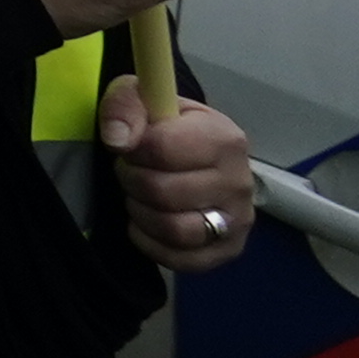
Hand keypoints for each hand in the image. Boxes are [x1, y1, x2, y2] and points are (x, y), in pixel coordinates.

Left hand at [106, 78, 254, 274]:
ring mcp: (238, 220)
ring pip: (174, 230)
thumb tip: (119, 141)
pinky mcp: (228, 250)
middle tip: (131, 172)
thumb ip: (125, 106)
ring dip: (141, 213)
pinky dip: (151, 245)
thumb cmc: (165, 124)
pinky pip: (183, 261)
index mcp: (225, 137)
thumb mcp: (140, 97)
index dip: (133, 150)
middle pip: (164, 192)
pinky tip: (144, 224)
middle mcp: (239, 181)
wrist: (191, 152)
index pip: (163, 149)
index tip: (132, 146)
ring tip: (139, 196)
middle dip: (132, 181)